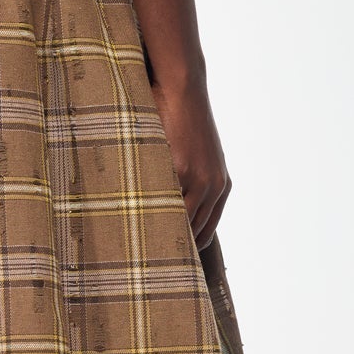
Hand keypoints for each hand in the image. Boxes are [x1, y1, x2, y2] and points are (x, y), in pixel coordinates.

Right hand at [149, 72, 231, 251]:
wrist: (183, 90)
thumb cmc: (182, 120)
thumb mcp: (195, 156)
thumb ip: (190, 182)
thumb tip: (170, 208)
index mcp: (221, 186)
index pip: (205, 232)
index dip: (187, 250)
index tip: (168, 262)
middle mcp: (214, 186)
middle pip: (194, 233)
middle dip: (173, 249)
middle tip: (149, 263)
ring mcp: (199, 179)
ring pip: (179, 221)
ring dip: (160, 234)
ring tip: (137, 249)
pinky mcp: (181, 168)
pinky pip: (163, 200)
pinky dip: (149, 211)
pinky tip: (132, 219)